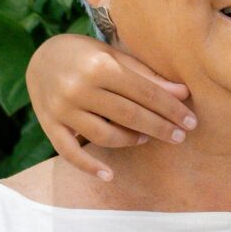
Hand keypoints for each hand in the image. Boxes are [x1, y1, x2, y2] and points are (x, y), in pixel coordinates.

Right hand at [27, 33, 193, 179]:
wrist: (39, 57)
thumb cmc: (85, 55)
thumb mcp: (114, 56)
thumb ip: (146, 75)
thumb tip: (183, 93)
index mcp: (100, 66)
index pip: (145, 93)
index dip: (171, 109)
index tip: (191, 121)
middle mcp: (79, 88)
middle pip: (129, 115)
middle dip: (159, 127)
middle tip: (180, 136)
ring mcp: (62, 109)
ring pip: (104, 135)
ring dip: (130, 141)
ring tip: (147, 138)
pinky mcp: (49, 125)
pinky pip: (69, 152)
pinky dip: (89, 166)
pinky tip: (109, 176)